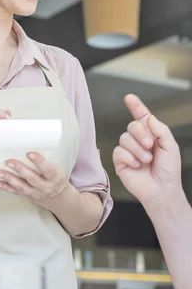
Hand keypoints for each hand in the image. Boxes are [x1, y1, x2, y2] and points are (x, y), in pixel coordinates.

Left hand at [0, 152, 68, 205]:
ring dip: (9, 178)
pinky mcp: (28, 196)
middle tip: (9, 162)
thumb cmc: (56, 178)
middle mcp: (45, 186)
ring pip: (21, 186)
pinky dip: (6, 187)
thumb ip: (46, 160)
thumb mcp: (57, 168)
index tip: (30, 154)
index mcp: (55, 177)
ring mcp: (36, 192)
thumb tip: (32, 144)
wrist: (58, 197)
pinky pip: (16, 192)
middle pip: (32, 178)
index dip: (39, 162)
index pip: (47, 169)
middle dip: (19, 169)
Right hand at [112, 94, 180, 210]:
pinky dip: (129, 157)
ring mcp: (128, 151)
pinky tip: (137, 165)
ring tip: (147, 160)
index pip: (142, 117)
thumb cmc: (169, 171)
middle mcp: (138, 141)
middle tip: (150, 145)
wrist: (162, 191)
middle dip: (141, 134)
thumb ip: (160, 129)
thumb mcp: (170, 147)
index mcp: (151, 135)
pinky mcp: (120, 161)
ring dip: (138, 149)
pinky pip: (118, 151)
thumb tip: (147, 117)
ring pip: (124, 138)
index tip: (129, 97)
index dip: (136, 106)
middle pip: (132, 126)